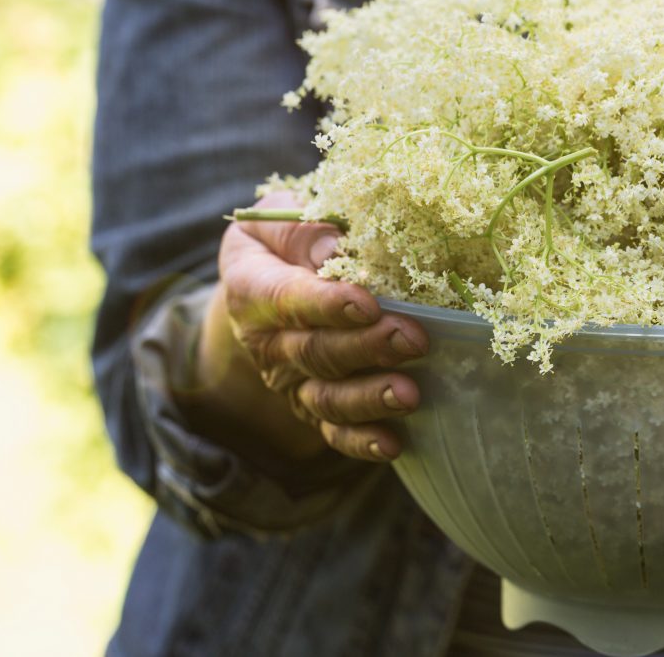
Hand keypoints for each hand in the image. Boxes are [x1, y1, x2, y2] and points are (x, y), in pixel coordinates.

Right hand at [192, 191, 425, 462]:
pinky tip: (393, 443)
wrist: (272, 278)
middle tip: (412, 339)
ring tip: (410, 394)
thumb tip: (339, 245)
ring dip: (369, 398)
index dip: (325, 304)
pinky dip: (361, 442)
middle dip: (365, 348)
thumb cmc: (289, 239)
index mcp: (251, 287)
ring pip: (324, 398)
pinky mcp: (312, 406)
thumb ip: (307, 230)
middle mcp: (266, 342)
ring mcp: (290, 380)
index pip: (286, 299)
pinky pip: (332, 431)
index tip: (367, 303)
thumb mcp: (284, 219)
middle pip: (314, 352)